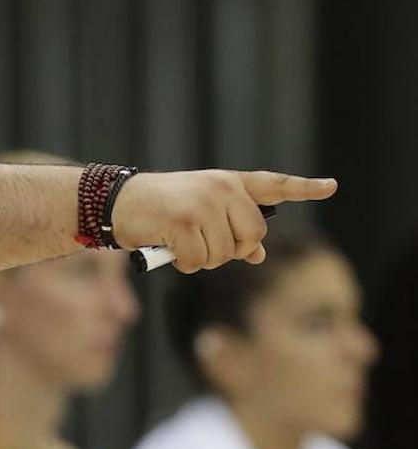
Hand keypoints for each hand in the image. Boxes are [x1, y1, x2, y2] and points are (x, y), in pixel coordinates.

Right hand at [111, 170, 336, 272]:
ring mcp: (204, 203)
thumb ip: (231, 229)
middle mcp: (221, 188)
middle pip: (252, 237)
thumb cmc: (160, 210)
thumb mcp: (200, 214)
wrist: (118, 201)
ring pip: (224, 254)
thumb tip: (258, 255)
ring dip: (202, 259)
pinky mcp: (185, 221)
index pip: (273, 185)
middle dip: (229, 250)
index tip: (331, 186)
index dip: (304, 188)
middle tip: (202, 243)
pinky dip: (185, 264)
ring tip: (181, 242)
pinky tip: (170, 249)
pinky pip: (200, 261)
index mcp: (228, 183)